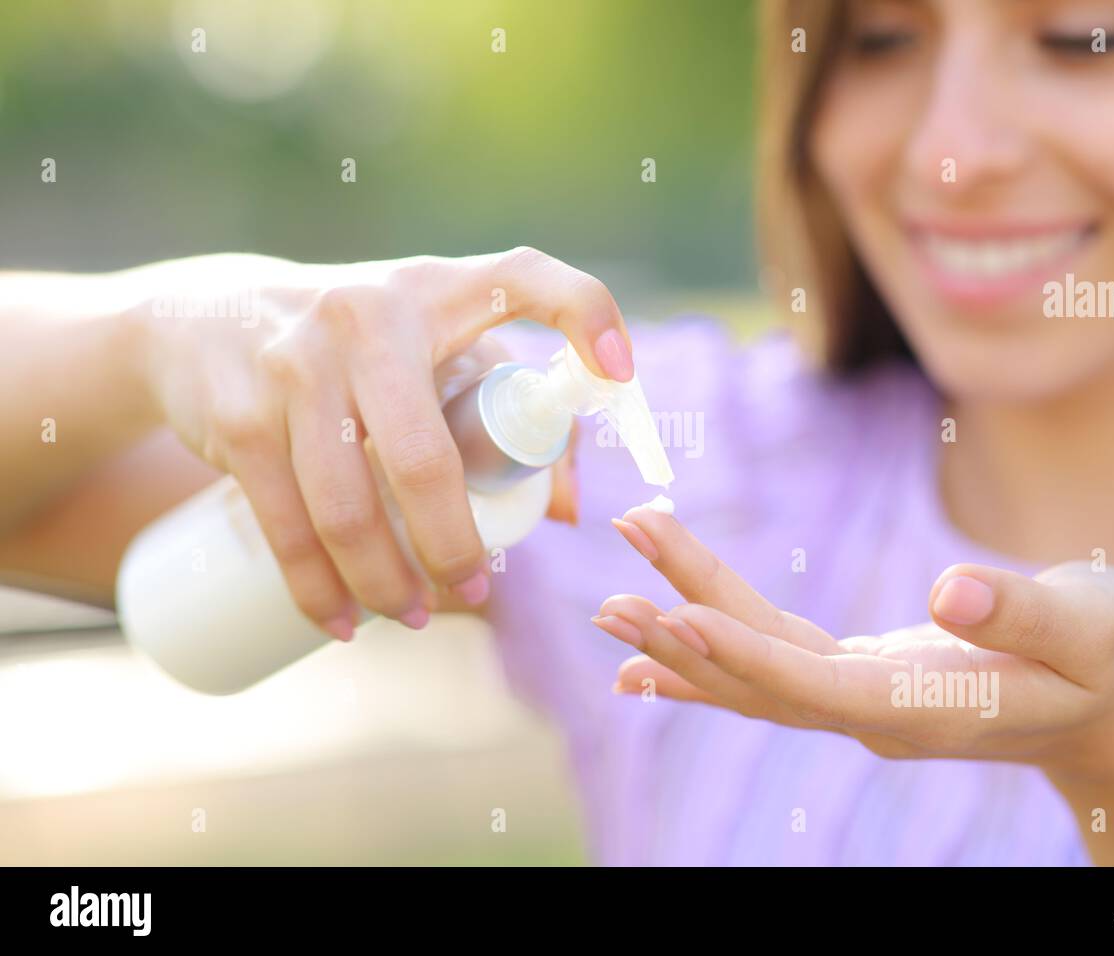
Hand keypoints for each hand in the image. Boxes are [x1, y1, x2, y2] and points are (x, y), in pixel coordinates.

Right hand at [123, 248, 632, 638]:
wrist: (205, 318)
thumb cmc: (356, 344)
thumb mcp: (429, 347)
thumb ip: (503, 407)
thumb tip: (562, 511)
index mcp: (436, 290)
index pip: (525, 278)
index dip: (583, 315)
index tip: (622, 374)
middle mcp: (369, 315)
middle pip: (428, 458)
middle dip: (455, 547)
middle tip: (474, 589)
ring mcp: (295, 363)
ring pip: (351, 508)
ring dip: (387, 584)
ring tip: (408, 615)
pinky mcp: (238, 414)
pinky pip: (286, 524)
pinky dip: (316, 591)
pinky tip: (340, 624)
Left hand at [594, 502, 1113, 765]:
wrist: (1113, 713)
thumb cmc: (1113, 660)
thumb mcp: (1094, 626)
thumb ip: (1024, 612)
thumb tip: (950, 587)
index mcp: (926, 707)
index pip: (813, 686)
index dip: (742, 653)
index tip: (672, 614)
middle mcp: (875, 716)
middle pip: (760, 678)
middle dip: (685, 630)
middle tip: (611, 586)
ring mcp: (859, 704)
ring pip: (754, 673)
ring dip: (682, 636)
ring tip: (609, 604)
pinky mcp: (855, 683)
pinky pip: (767, 670)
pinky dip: (711, 653)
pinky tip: (653, 653)